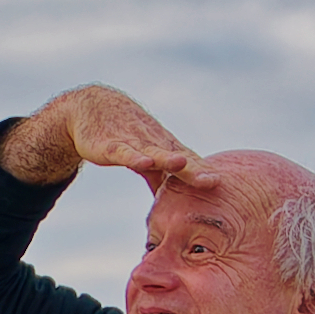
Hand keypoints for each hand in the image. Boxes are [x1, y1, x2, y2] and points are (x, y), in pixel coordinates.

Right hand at [0, 84, 196, 192]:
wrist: (93, 106)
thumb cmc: (123, 132)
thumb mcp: (143, 157)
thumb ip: (157, 179)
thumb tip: (170, 208)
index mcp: (166, 147)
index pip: (190, 162)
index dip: (204, 173)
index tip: (221, 186)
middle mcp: (155, 144)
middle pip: (178, 159)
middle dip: (195, 170)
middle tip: (212, 181)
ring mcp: (134, 143)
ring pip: (154, 153)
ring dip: (168, 159)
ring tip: (182, 164)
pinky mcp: (111, 145)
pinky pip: (124, 152)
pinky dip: (134, 156)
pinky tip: (143, 162)